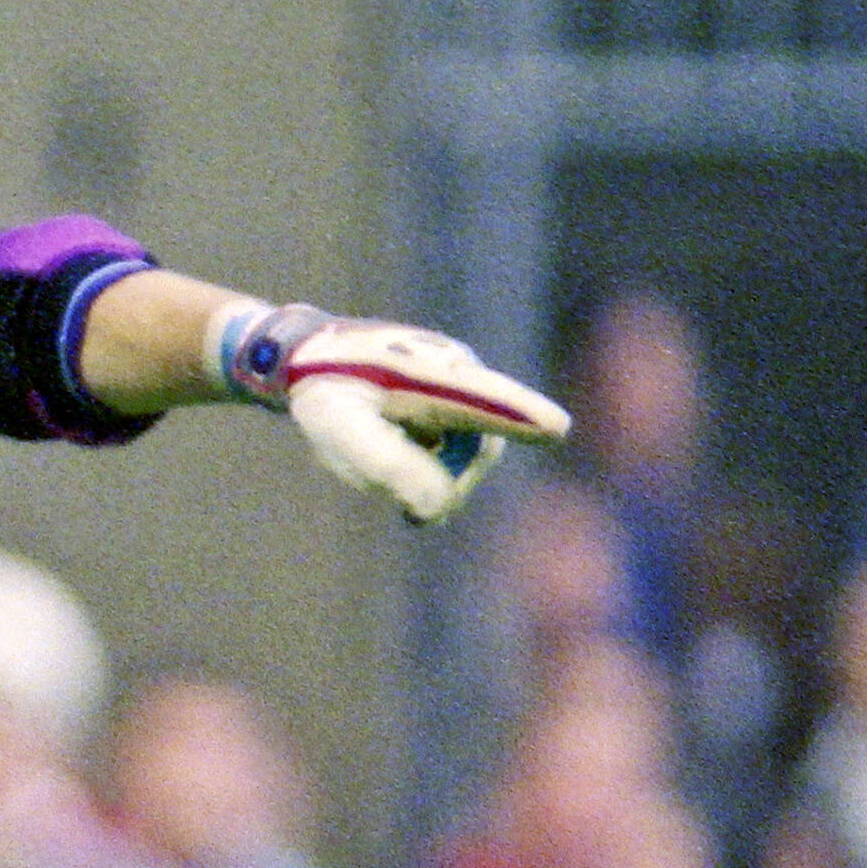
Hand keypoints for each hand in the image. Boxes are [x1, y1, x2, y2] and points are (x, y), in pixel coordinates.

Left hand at [222, 304, 569, 524]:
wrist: (309, 358)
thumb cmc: (323, 392)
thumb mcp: (337, 428)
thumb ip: (384, 464)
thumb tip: (436, 508)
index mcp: (429, 373)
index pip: (480, 400)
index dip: (518, 415)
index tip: (557, 427)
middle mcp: (459, 371)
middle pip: (479, 450)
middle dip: (440, 481)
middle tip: (405, 509)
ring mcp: (463, 382)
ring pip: (467, 454)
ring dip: (426, 471)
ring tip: (377, 458)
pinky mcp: (459, 396)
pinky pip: (457, 450)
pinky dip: (426, 466)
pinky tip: (393, 456)